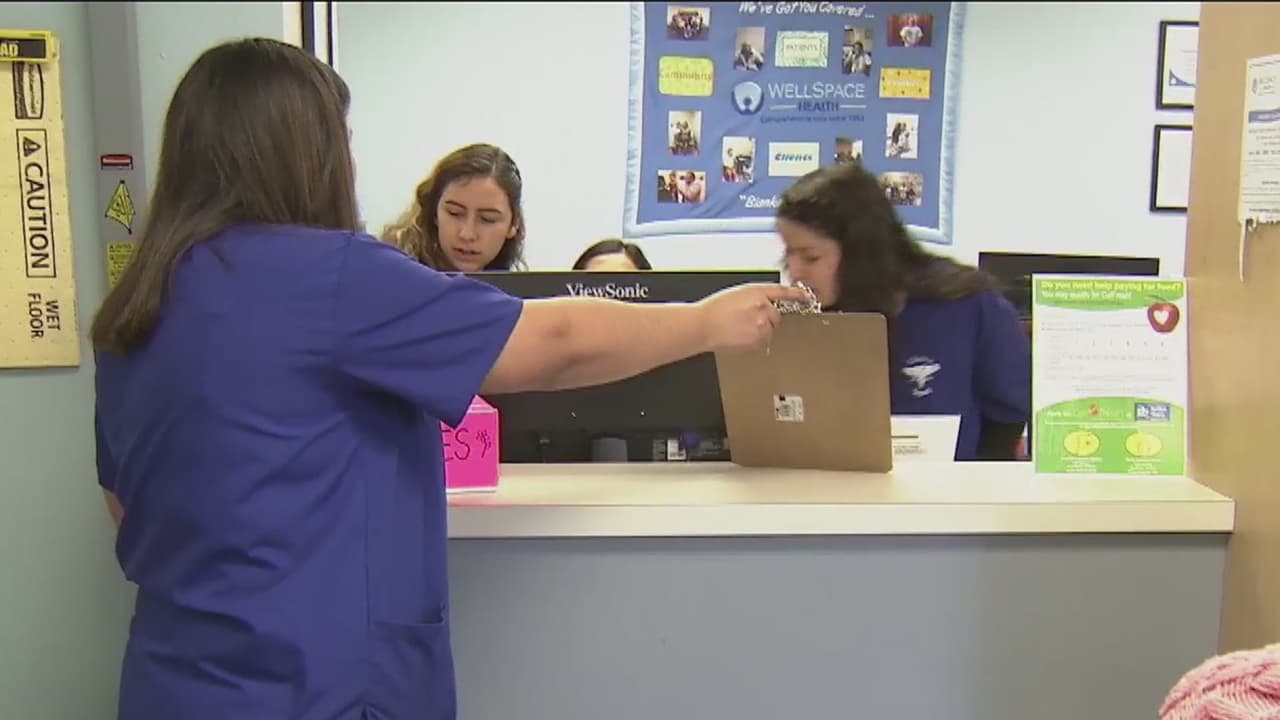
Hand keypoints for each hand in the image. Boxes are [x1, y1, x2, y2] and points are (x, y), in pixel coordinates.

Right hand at [696, 283, 811, 351]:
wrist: (703, 326)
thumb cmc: (714, 311)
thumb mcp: (737, 295)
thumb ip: (756, 298)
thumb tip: (766, 306)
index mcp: (757, 292)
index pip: (783, 292)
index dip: (797, 294)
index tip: (806, 297)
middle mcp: (763, 307)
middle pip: (776, 315)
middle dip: (767, 318)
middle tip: (747, 321)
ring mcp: (762, 325)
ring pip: (770, 329)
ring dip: (761, 330)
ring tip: (740, 329)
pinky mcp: (759, 340)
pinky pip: (764, 341)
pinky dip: (756, 340)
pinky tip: (740, 336)